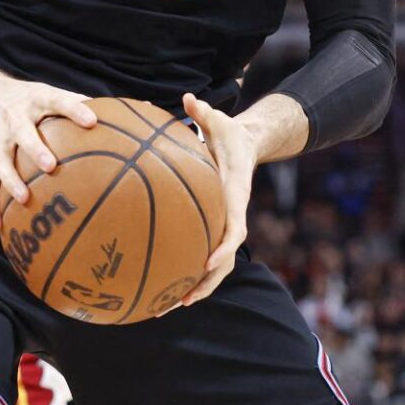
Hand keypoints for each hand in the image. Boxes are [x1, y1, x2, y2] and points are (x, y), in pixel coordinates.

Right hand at [0, 77, 96, 230]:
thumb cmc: (32, 100)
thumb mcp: (52, 94)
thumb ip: (81, 105)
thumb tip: (130, 114)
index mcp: (37, 100)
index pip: (57, 101)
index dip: (74, 110)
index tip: (92, 121)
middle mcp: (14, 118)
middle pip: (23, 134)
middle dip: (35, 149)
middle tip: (50, 166)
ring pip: (1, 161)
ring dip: (11, 180)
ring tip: (24, 199)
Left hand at [179, 92, 258, 307]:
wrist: (245, 144)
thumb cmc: (229, 133)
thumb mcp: (220, 121)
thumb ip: (205, 113)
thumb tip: (190, 97)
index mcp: (235, 197)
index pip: (235, 229)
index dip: (224, 248)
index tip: (209, 262)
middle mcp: (231, 216)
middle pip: (224, 260)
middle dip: (205, 283)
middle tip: (180, 301)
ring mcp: (223, 224)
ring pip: (214, 266)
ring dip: (194, 287)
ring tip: (166, 307)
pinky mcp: (211, 225)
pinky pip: (199, 252)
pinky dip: (184, 270)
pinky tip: (159, 283)